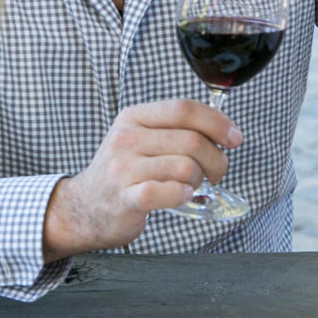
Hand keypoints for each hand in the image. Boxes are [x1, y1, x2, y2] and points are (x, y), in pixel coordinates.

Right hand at [42, 100, 242, 260]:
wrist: (82, 208)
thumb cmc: (123, 174)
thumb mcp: (141, 139)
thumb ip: (174, 130)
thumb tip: (224, 130)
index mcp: (134, 118)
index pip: (184, 109)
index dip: (217, 122)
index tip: (234, 138)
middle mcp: (126, 138)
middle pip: (192, 140)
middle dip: (216, 160)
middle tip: (215, 174)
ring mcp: (122, 168)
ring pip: (185, 166)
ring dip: (198, 180)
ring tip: (190, 187)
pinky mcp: (124, 198)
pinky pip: (164, 191)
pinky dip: (181, 194)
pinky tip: (182, 196)